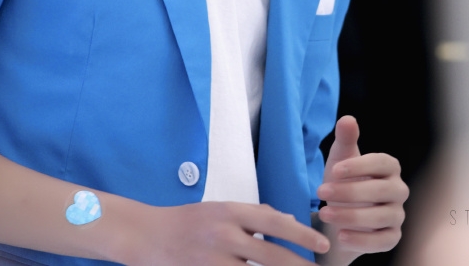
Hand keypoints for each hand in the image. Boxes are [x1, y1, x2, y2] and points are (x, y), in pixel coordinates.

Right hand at [116, 201, 329, 265]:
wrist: (146, 235)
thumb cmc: (188, 221)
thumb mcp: (221, 208)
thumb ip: (254, 214)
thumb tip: (288, 221)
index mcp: (230, 212)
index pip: (275, 222)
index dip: (302, 235)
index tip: (322, 244)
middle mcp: (224, 235)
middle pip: (271, 255)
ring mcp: (212, 260)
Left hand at [315, 116, 408, 264]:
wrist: (338, 216)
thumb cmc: (341, 183)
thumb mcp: (339, 160)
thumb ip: (345, 140)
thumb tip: (348, 118)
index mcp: (389, 167)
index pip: (382, 163)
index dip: (360, 166)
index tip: (334, 170)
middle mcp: (398, 190)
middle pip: (382, 190)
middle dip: (351, 191)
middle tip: (321, 192)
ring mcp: (397, 215)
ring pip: (382, 216)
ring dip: (351, 216)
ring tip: (325, 214)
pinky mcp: (392, 237)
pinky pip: (383, 241)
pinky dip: (362, 240)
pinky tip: (340, 236)